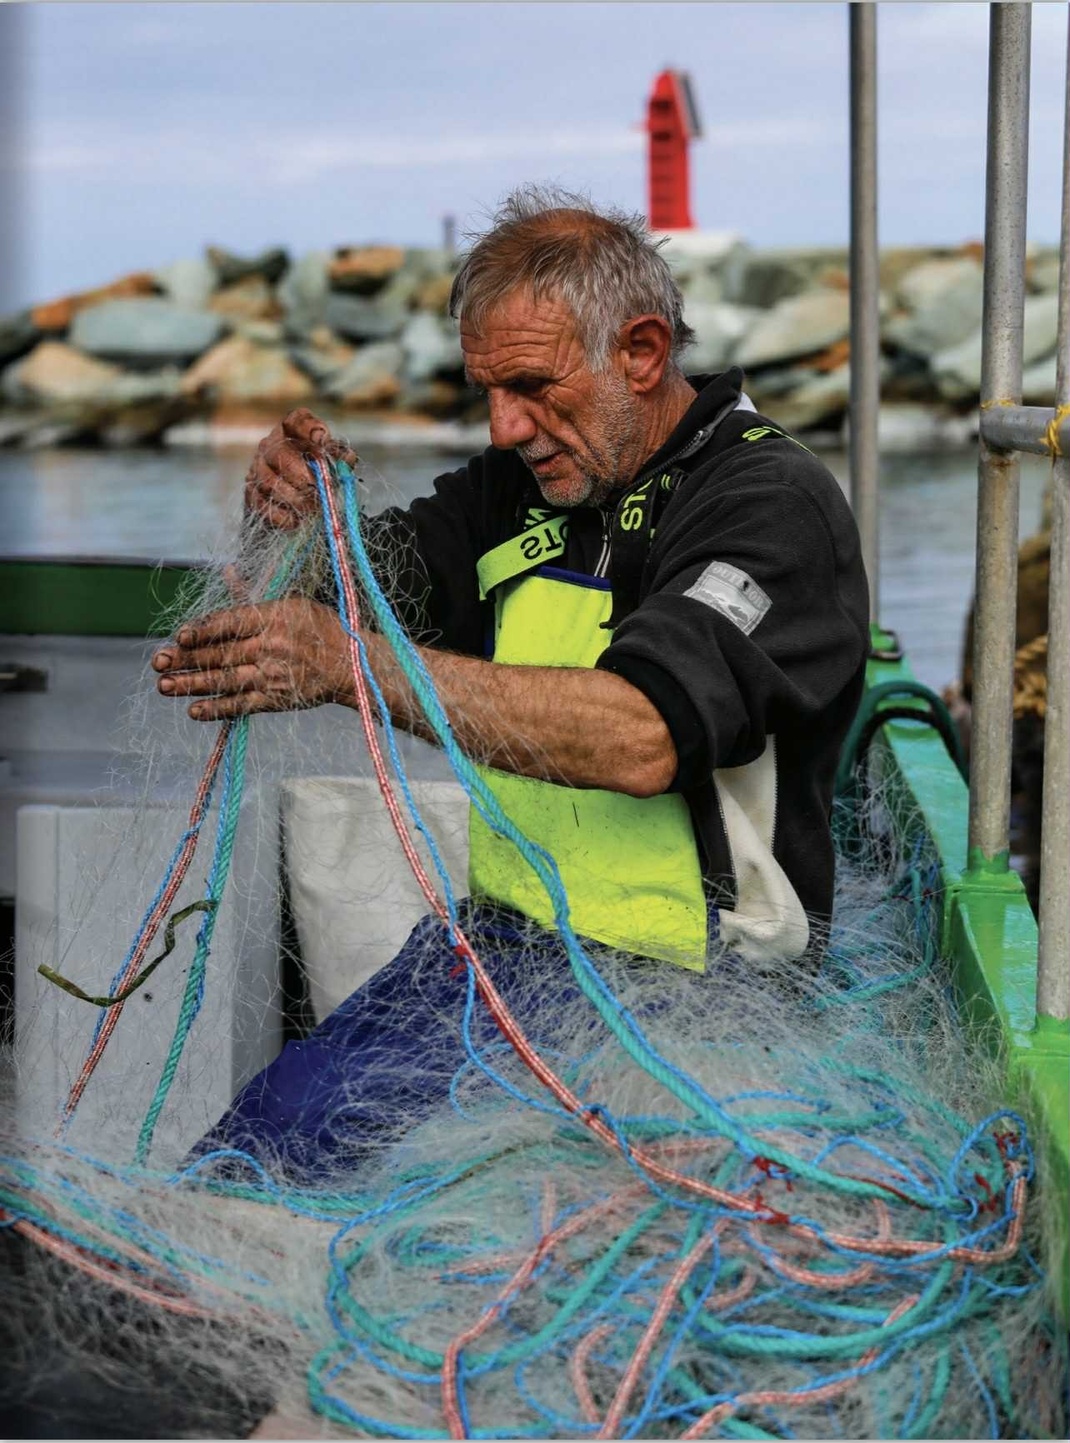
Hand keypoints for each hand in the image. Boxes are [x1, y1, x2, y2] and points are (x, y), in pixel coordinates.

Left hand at [152, 597, 356, 719]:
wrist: (350, 664)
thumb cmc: (318, 628)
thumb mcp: (291, 602)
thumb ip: (252, 594)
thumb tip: (226, 571)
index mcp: (273, 618)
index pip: (230, 624)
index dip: (203, 630)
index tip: (180, 635)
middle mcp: (270, 647)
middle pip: (220, 653)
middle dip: (186, 659)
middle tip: (158, 662)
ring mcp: (272, 675)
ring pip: (224, 680)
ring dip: (192, 684)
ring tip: (164, 686)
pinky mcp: (276, 699)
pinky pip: (242, 705)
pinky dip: (217, 709)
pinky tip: (193, 711)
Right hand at [244, 408, 357, 529]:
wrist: (294, 504)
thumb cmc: (318, 477)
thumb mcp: (333, 464)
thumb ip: (341, 458)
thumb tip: (347, 458)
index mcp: (293, 431)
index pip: (296, 420)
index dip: (308, 427)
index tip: (322, 439)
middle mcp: (271, 445)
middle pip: (280, 453)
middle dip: (302, 474)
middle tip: (318, 489)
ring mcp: (257, 468)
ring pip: (269, 481)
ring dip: (293, 498)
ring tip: (312, 509)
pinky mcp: (251, 492)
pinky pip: (261, 504)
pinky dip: (281, 515)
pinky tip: (295, 521)